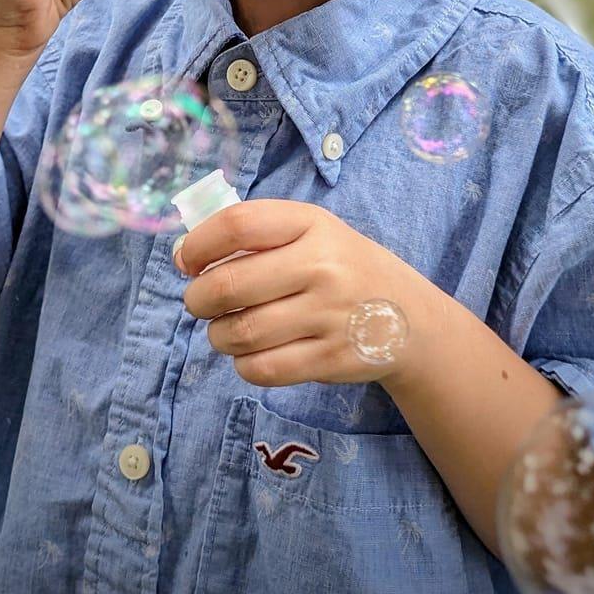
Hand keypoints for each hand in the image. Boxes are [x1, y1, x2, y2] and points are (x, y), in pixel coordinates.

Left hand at [175, 200, 440, 388]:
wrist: (411, 318)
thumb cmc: (343, 268)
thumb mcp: (313, 232)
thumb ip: (255, 235)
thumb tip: (182, 256)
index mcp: (313, 224)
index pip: (238, 225)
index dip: (198, 244)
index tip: (187, 261)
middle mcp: (323, 267)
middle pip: (228, 285)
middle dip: (197, 299)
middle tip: (200, 302)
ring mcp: (329, 316)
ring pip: (240, 333)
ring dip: (218, 335)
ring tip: (227, 329)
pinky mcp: (332, 359)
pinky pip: (263, 369)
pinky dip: (243, 364)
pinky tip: (251, 353)